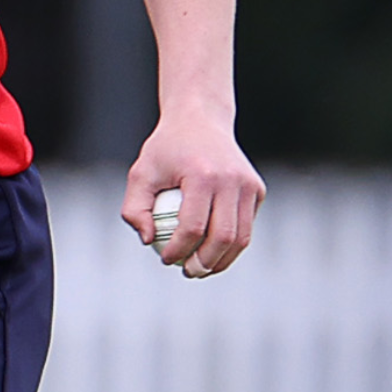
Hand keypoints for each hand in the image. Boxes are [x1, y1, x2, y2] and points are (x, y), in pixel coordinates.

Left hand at [124, 114, 262, 278]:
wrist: (200, 120)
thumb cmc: (166, 150)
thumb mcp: (140, 174)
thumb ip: (135, 209)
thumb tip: (147, 240)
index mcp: (202, 176)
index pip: (192, 227)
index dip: (178, 251)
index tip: (165, 260)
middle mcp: (231, 181)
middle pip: (223, 237)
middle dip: (205, 264)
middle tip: (187, 272)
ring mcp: (249, 185)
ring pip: (241, 237)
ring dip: (222, 260)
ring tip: (201, 269)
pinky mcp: (257, 189)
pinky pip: (246, 226)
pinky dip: (231, 244)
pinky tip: (212, 252)